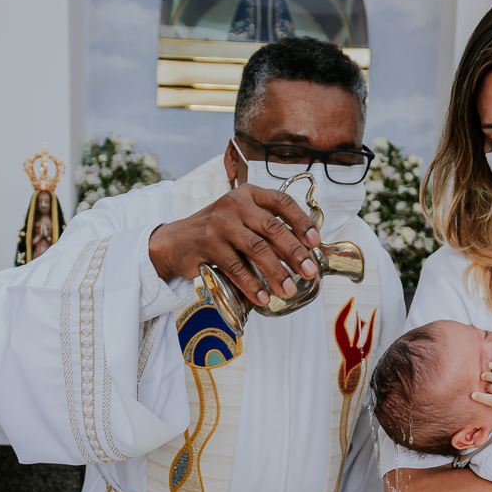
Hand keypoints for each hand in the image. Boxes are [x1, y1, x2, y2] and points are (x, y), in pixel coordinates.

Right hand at [148, 183, 320, 304]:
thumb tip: (305, 253)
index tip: (315, 242)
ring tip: (289, 289)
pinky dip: (251, 284)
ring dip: (276, 272)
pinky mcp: (207, 244)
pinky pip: (235, 267)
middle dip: (294, 252)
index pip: (282, 201)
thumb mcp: (241, 219)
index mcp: (249, 194)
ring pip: (256, 248)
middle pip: (272, 227)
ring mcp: (220, 223)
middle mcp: (235, 204)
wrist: (176, 241)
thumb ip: (266, 227)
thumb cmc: (218, 232)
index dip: (302, 221)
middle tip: (309, 271)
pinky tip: (263, 297)